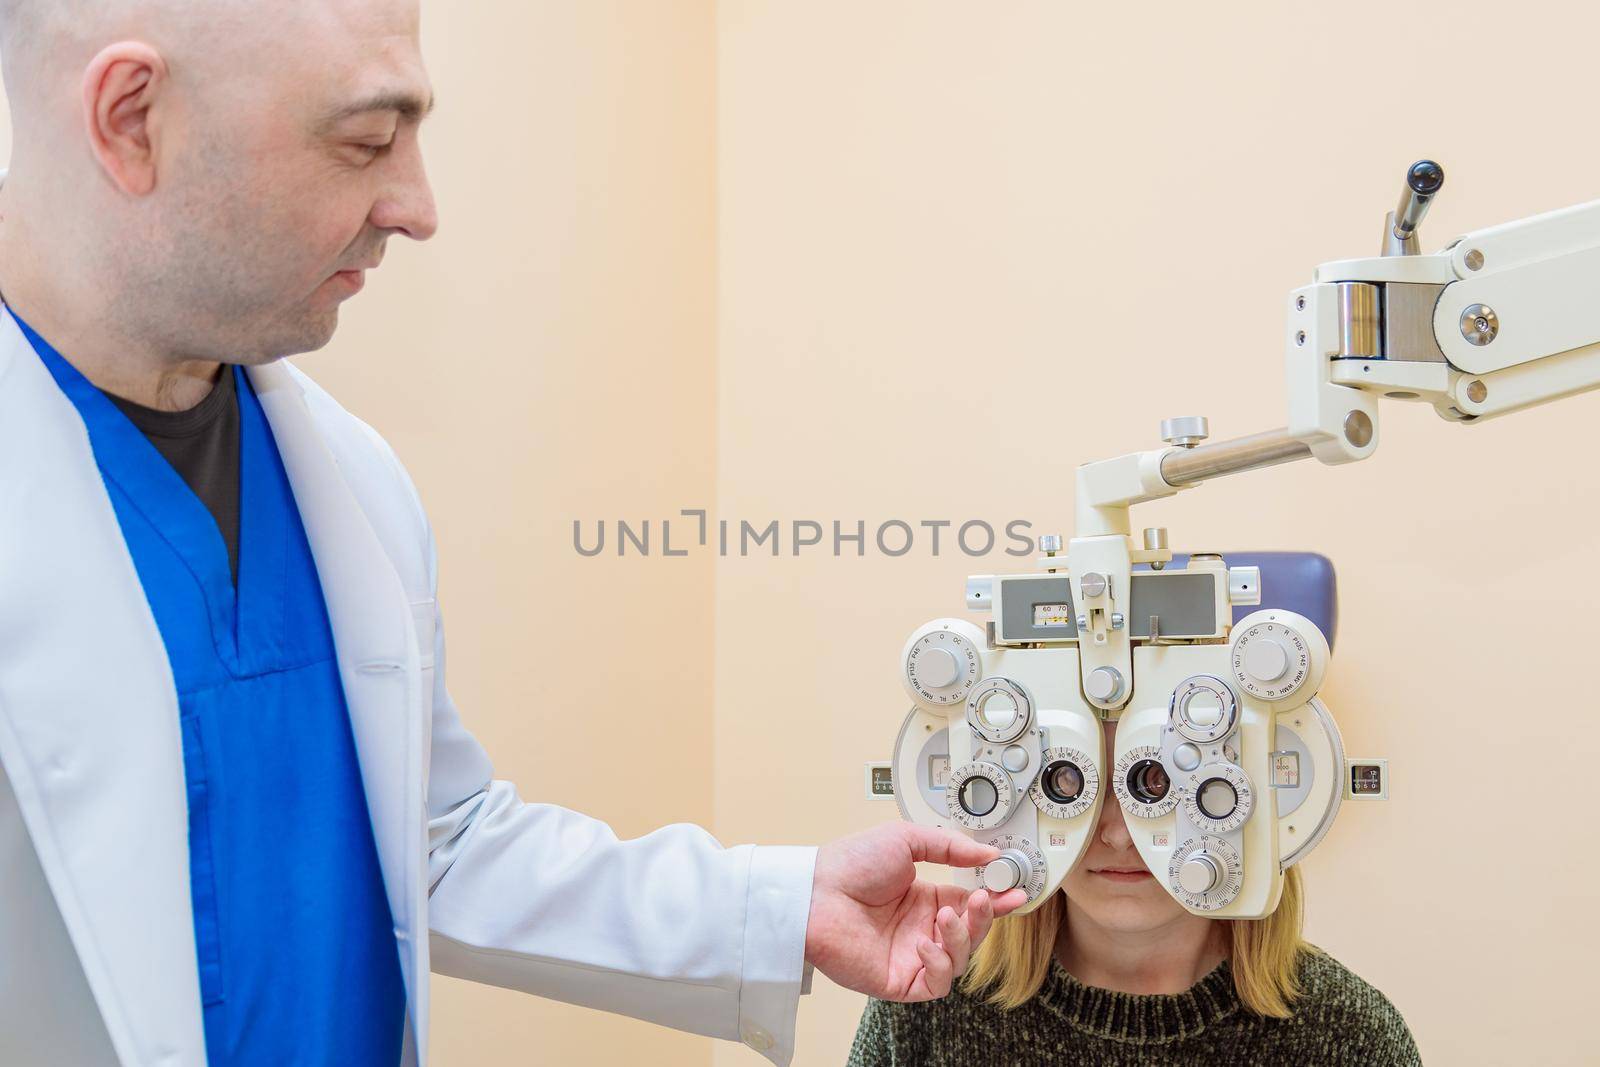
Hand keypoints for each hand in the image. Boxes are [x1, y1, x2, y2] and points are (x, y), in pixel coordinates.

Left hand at [803, 822, 1026, 1000]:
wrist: (814, 892)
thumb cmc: (848, 864)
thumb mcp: (905, 839)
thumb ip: (950, 846)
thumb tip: (988, 855)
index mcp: (924, 898)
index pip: (971, 905)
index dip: (995, 901)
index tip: (1015, 891)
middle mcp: (920, 928)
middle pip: (971, 934)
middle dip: (985, 918)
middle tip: (983, 900)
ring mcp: (910, 956)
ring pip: (959, 960)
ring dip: (961, 938)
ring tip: (944, 916)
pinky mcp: (898, 981)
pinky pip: (936, 984)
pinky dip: (939, 964)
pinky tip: (924, 943)